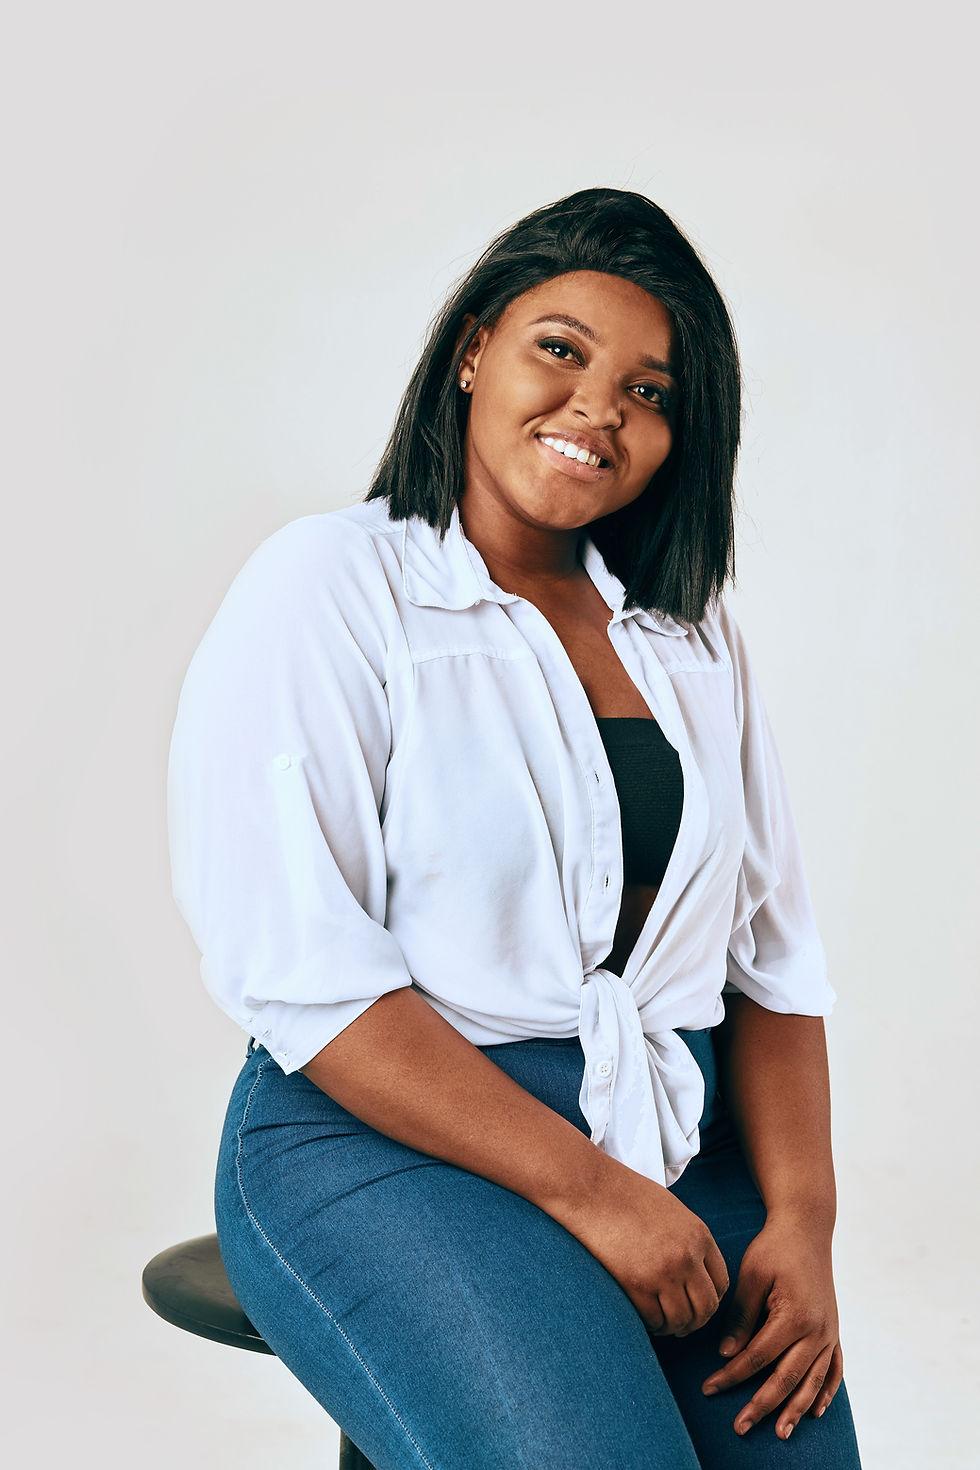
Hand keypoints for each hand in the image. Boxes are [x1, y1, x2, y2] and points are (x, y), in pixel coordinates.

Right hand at [565, 1162, 729, 1336]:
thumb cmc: (627, 1196)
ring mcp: (663, 1272)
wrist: (592, 1190)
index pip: (721, 1283)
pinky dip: (652, 1325)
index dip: (711, 1300)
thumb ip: (689, 1240)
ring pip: (681, 1320)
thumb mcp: (672, 1211)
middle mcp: (686, 1256)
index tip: (697, 1304)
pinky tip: (647, 1319)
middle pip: (706, 1308)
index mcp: (699, 1235)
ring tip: (663, 1323)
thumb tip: (697, 1272)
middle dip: (696, 1321)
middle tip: (683, 1324)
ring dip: (673, 1327)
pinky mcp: (636, 1285)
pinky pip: (654, 1320)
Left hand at [701, 1215, 843, 1438]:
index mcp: (794, 1315)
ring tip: (780, 1432)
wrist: (807, 1229)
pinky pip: (834, 1368)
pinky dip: (826, 1391)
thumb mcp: (751, 1276)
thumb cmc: (774, 1249)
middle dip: (761, 1405)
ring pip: (812, 1381)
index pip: (758, 1357)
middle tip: (739, 1427)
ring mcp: (829, 1332)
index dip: (733, 1376)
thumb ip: (741, 1317)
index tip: (710, 1388)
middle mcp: (817, 1330)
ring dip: (796, 1409)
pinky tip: (815, 1410)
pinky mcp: (834, 1330)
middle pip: (786, 1378)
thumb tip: (728, 1355)